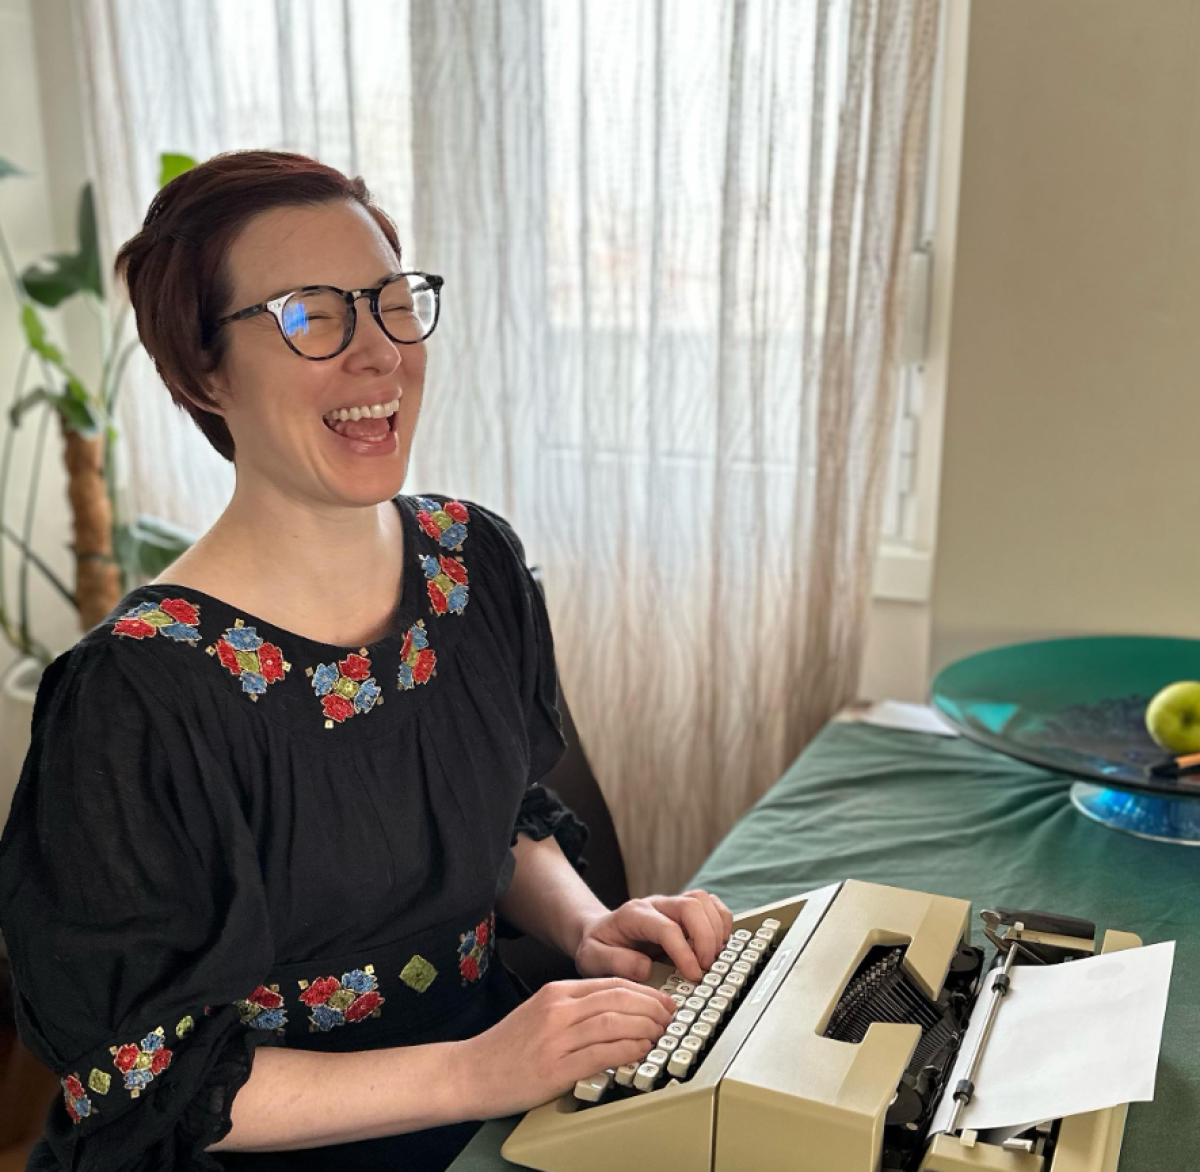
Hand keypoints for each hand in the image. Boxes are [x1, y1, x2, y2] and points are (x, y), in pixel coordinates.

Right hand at [461, 976, 677, 1116]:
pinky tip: (641, 1051)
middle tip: (670, 1016)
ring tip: (662, 1034)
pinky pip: (602, 1052)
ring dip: (646, 1027)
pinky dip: (628, 1050)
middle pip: (618, 998)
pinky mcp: (555, 1067)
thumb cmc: (505, 1048)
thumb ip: (573, 1008)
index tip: (663, 1001)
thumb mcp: (539, 1013)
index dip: (644, 991)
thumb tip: (616, 1012)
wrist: (468, 1072)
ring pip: (614, 1022)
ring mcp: (556, 1037)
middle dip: (652, 1006)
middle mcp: (558, 1009)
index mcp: (556, 992)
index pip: (611, 983)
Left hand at [573, 889, 734, 983]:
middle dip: (706, 939)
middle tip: (706, 967)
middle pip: (692, 906)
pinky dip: (721, 923)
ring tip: (712, 958)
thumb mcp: (593, 958)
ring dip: (716, 930)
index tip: (693, 975)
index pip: (667, 927)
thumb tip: (646, 968)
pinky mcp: (684, 910)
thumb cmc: (599, 947)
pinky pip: (711, 905)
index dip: (684, 952)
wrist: (599, 932)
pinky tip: (717, 946)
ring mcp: (672, 904)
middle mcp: (656, 905)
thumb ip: (616, 962)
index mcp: (634, 915)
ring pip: (704, 901)